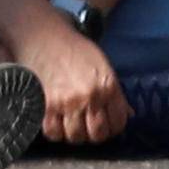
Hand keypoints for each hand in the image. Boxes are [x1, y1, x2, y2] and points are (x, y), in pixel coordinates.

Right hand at [14, 16, 127, 143]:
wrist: (40, 32)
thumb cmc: (72, 47)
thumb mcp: (100, 64)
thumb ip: (114, 92)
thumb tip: (128, 114)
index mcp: (107, 86)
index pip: (118, 124)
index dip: (111, 126)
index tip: (103, 122)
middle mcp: (89, 96)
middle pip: (97, 135)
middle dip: (92, 132)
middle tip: (85, 124)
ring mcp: (66, 101)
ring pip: (75, 137)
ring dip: (72, 132)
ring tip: (68, 121)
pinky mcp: (45, 103)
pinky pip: (52, 131)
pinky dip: (54, 130)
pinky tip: (54, 120)